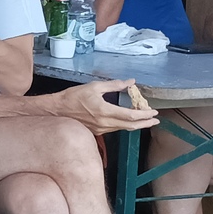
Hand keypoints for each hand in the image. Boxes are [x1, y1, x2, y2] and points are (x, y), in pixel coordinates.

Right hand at [40, 79, 160, 134]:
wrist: (57, 111)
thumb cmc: (73, 97)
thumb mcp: (94, 86)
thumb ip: (114, 85)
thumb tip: (130, 82)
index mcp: (105, 111)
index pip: (131, 115)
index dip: (145, 114)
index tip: (154, 112)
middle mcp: (105, 123)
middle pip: (131, 126)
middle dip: (145, 123)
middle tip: (156, 120)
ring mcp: (101, 129)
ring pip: (124, 128)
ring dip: (136, 125)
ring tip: (145, 120)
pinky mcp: (97, 131)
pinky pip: (115, 129)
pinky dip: (125, 125)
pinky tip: (128, 121)